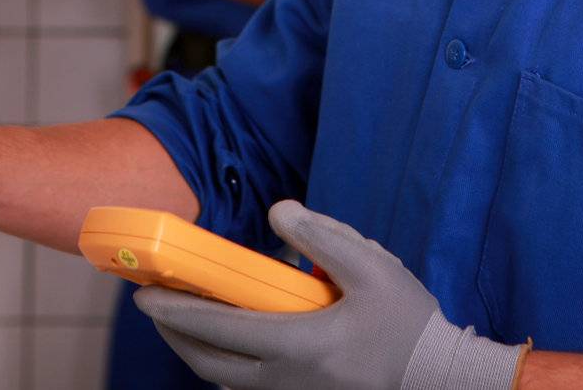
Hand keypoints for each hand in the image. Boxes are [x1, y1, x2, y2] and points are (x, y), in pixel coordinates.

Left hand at [135, 201, 526, 389]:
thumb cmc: (408, 323)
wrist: (440, 378)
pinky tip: (228, 345)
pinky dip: (224, 367)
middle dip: (173, 333)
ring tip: (183, 322)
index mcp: (297, 345)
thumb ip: (321, 235)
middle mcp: (285, 380)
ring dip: (196, 351)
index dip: (173, 311)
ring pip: (223, 381)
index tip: (143, 297)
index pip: (217, 327)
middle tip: (154, 307)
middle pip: (207, 362)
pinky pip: (248, 389)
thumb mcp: (371, 266)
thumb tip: (278, 211)